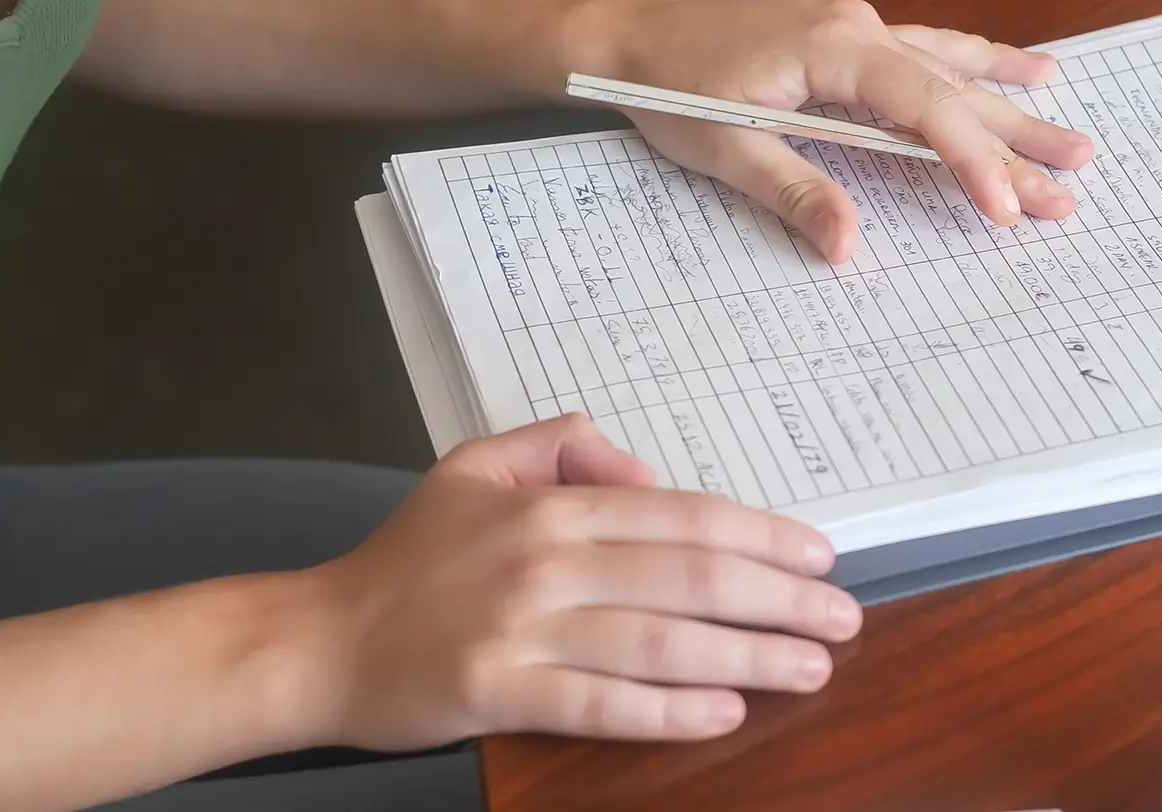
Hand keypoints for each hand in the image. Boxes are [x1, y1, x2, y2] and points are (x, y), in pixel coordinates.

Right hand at [298, 415, 861, 749]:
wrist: (318, 640)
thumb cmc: (406, 559)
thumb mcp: (477, 465)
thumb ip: (563, 446)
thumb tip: (644, 471)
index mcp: (550, 503)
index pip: (682, 515)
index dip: (762, 536)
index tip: (820, 558)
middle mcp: (544, 558)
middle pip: (689, 575)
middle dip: (780, 599)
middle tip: (844, 620)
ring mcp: (521, 627)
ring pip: (659, 640)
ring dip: (747, 656)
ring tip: (810, 670)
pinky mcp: (497, 690)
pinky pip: (599, 702)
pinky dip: (666, 712)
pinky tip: (722, 715)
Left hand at [574, 0, 1095, 262]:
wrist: (630, 40)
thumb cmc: (670, 90)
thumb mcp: (726, 151)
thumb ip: (796, 193)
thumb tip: (849, 248)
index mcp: (833, 50)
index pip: (924, 106)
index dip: (970, 159)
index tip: (1005, 208)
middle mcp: (858, 30)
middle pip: (952, 90)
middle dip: (1014, 139)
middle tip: (1074, 179)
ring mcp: (857, 29)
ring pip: (951, 70)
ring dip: (1010, 104)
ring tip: (1070, 128)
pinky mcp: (847, 39)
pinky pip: (929, 52)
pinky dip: (977, 65)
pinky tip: (1020, 67)